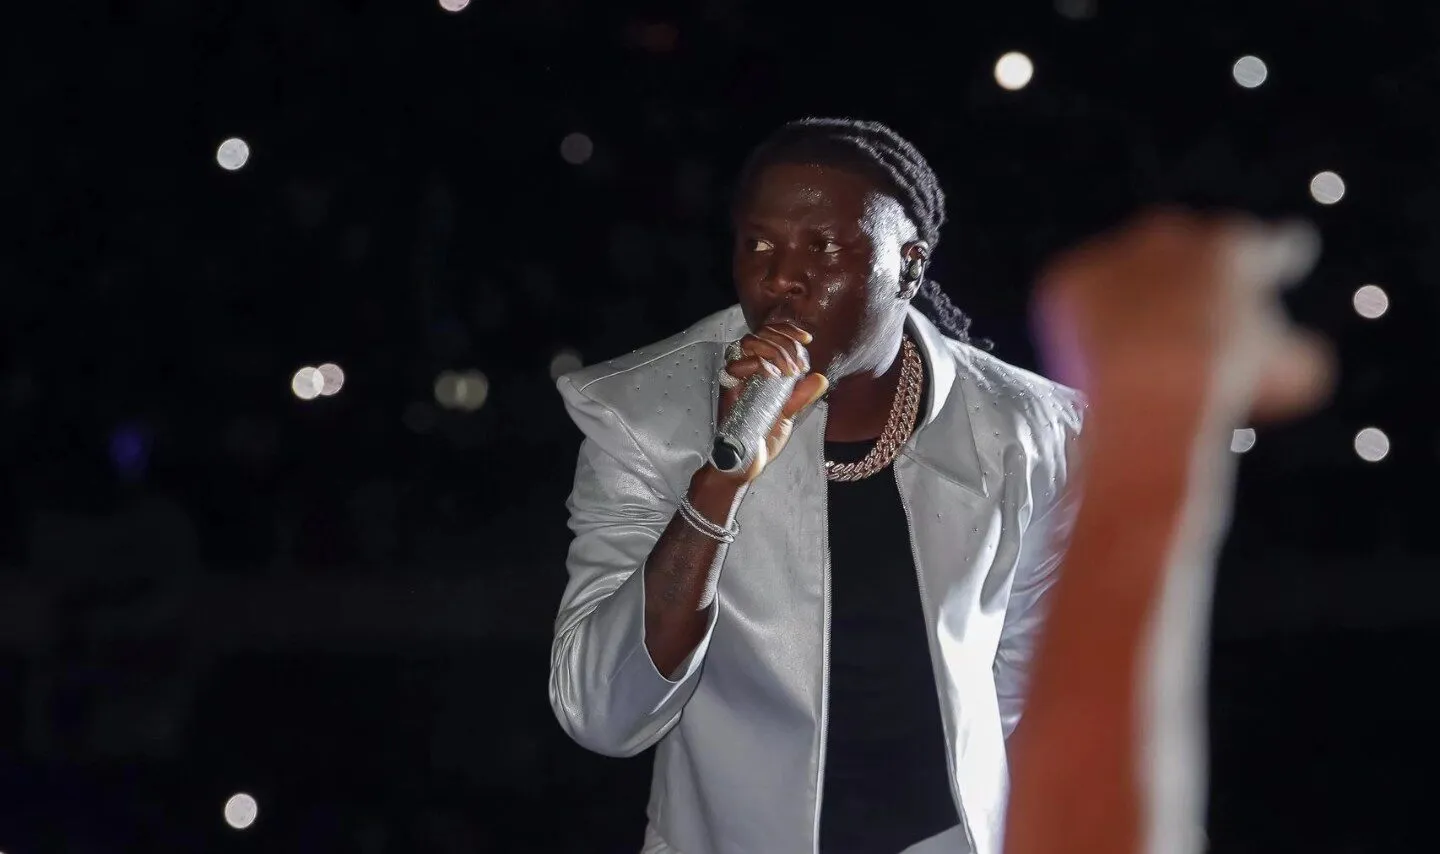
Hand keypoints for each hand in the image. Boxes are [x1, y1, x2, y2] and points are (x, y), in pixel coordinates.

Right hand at [711, 321, 828, 483]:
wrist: (746, 461)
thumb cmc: (763, 438)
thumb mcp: (788, 415)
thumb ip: (802, 396)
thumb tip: (820, 377)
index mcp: (761, 371)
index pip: (770, 336)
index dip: (788, 331)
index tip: (806, 339)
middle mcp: (747, 369)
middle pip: (760, 333)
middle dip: (784, 342)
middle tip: (797, 366)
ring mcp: (736, 377)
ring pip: (748, 342)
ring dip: (772, 351)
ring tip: (787, 371)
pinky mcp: (727, 387)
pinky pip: (736, 364)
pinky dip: (757, 364)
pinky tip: (772, 376)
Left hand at [1032, 209, 1333, 429]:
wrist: (1146, 392)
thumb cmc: (1225, 384)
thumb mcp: (1290, 377)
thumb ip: (1293, 358)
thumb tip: (1294, 362)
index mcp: (1233, 247)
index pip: (1268, 245)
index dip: (1280, 255)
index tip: (1289, 257)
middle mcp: (1172, 237)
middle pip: (1188, 254)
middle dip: (1195, 280)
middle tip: (1196, 316)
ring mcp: (1115, 255)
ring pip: (1130, 275)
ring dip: (1139, 299)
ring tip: (1144, 339)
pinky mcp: (1069, 281)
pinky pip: (1084, 297)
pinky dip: (1092, 320)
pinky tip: (1100, 349)